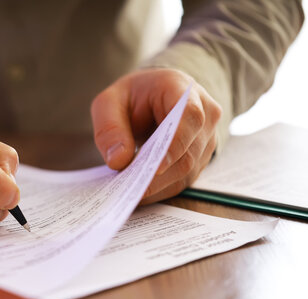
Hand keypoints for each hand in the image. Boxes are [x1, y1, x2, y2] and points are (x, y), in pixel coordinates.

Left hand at [91, 68, 221, 203]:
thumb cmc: (132, 97)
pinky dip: (160, 189)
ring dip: (159, 185)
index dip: (176, 143)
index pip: (190, 116)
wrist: (151, 97)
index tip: (156, 166)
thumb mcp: (109, 104)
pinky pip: (183, 180)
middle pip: (189, 151)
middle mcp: (205, 112)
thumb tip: (118, 161)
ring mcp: (206, 137)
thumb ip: (109, 128)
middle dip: (159, 174)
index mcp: (182, 89)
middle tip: (130, 188)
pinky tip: (139, 193)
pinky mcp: (200, 158)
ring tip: (130, 193)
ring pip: (188, 170)